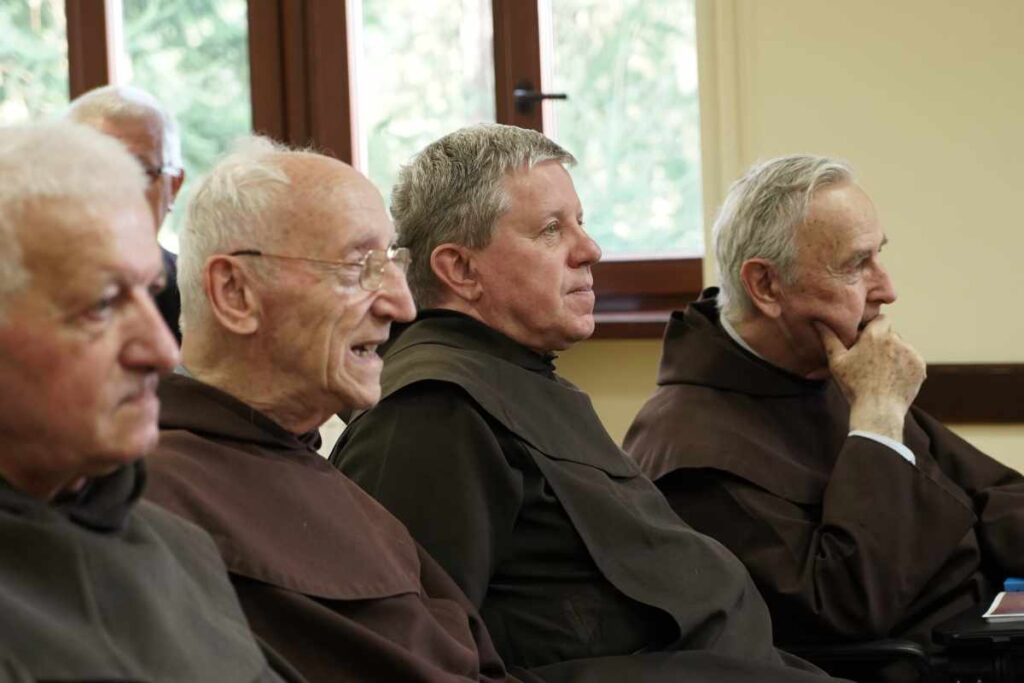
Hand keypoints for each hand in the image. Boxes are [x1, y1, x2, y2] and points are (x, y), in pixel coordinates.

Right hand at [816, 316, 925, 440]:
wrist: (878, 411)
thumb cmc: (854, 386)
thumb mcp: (837, 362)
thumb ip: (829, 338)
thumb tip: (818, 321)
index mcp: (875, 335)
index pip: (881, 319)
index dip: (874, 329)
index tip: (867, 341)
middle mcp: (896, 339)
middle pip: (891, 335)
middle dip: (883, 343)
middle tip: (871, 361)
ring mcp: (911, 353)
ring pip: (902, 348)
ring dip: (894, 355)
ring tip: (882, 373)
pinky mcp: (920, 367)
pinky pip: (911, 361)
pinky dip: (904, 367)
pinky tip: (892, 379)